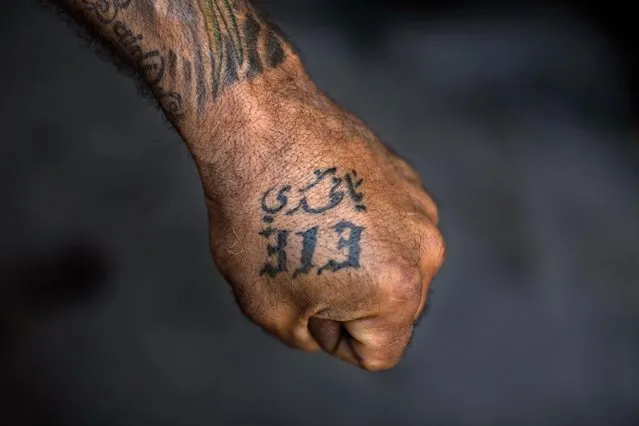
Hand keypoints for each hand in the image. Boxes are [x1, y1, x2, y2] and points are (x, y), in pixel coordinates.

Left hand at [191, 78, 444, 370]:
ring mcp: (419, 208)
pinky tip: (323, 200)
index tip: (305, 301)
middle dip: (351, 303)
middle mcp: (424, 249)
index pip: (379, 354)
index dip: (334, 339)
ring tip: (312, 227)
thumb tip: (330, 325)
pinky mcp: (407, 177)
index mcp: (399, 292)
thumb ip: (311, 338)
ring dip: (358, 262)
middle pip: (393, 311)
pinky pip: (389, 226)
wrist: (261, 125)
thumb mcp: (268, 308)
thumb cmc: (258, 219)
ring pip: (393, 266)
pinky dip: (361, 225)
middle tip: (304, 263)